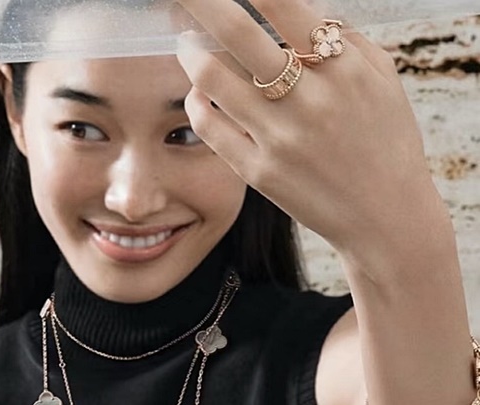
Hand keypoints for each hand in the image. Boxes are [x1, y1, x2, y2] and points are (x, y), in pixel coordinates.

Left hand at [175, 0, 443, 269]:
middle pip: (237, 34)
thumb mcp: (381, 79)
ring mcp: (279, 139)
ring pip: (212, 80)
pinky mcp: (258, 172)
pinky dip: (196, 103)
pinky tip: (198, 94)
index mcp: (344, 68)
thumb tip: (297, 9)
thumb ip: (342, 40)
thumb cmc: (384, 141)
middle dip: (200, 5)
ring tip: (188, 45)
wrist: (384, 216)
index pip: (283, 6)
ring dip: (191, 54)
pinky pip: (210, 127)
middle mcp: (309, 100)